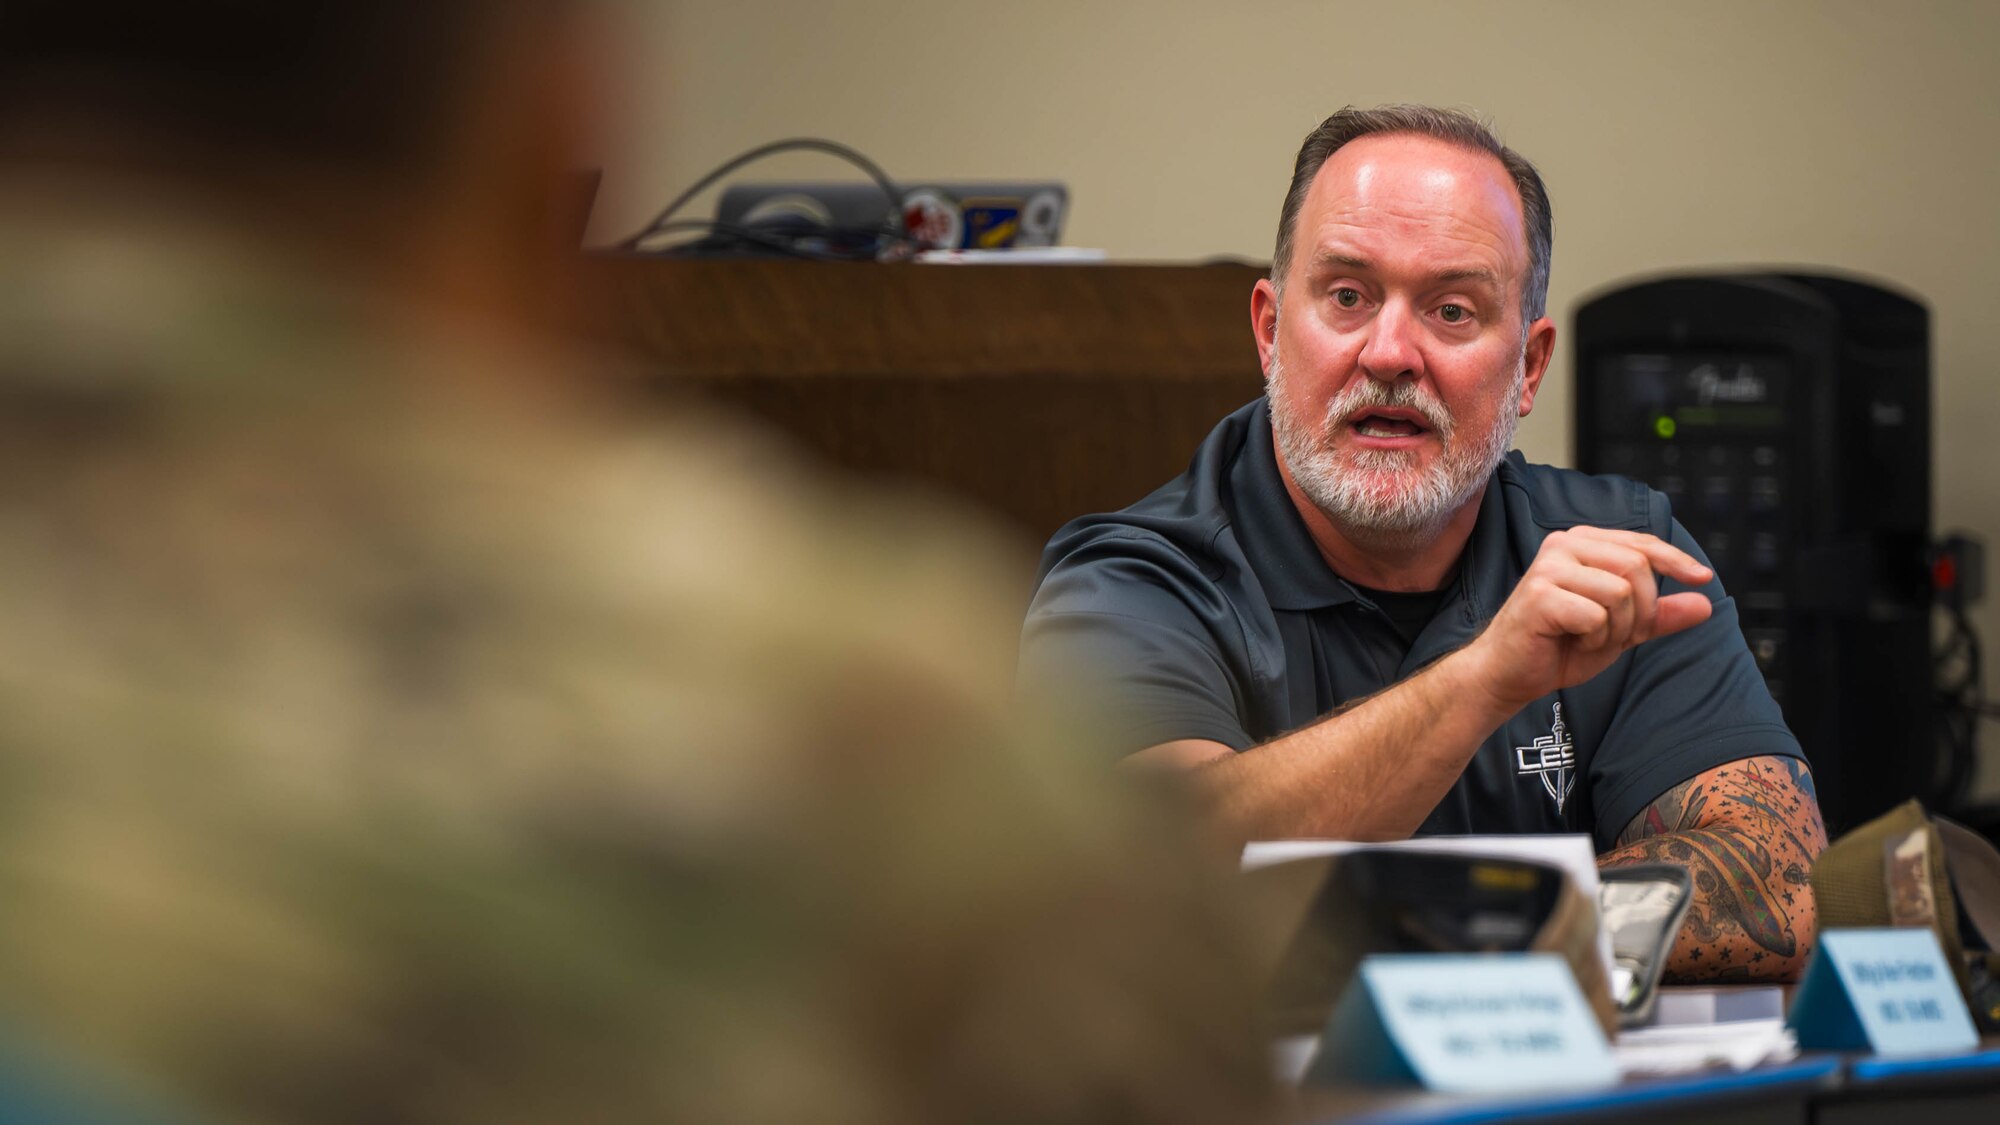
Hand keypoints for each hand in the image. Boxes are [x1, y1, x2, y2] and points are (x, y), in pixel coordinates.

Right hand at [1464, 527, 1713, 709]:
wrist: (1510, 674)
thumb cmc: (1560, 646)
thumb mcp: (1620, 629)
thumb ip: (1658, 615)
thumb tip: (1705, 603)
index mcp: (1582, 543)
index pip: (1641, 544)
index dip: (1676, 561)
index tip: (1703, 579)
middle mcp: (1564, 545)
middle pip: (1637, 566)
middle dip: (1642, 611)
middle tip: (1620, 636)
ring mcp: (1549, 567)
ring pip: (1621, 592)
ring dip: (1617, 629)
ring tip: (1591, 640)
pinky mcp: (1539, 594)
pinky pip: (1597, 616)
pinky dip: (1595, 640)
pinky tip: (1573, 643)